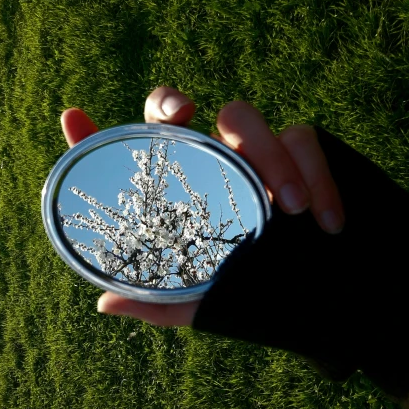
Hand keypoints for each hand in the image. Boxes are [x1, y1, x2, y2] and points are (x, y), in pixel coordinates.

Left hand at [61, 86, 344, 326]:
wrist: (337, 307)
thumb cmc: (262, 301)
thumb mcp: (204, 304)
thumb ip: (158, 301)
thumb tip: (103, 302)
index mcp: (180, 196)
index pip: (132, 162)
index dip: (98, 138)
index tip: (71, 118)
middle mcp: (211, 165)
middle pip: (177, 112)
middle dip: (170, 101)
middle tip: (181, 115)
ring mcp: (256, 155)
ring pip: (244, 115)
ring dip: (265, 152)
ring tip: (286, 209)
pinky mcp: (304, 154)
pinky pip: (306, 140)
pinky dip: (318, 177)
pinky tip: (326, 223)